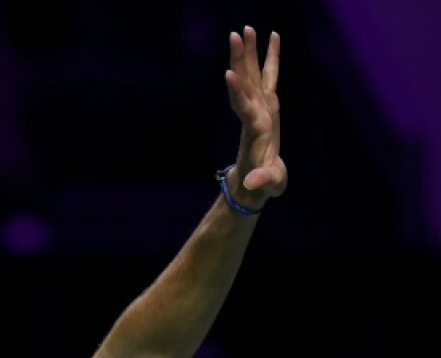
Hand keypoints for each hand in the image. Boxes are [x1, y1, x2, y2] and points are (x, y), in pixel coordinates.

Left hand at [224, 26, 285, 206]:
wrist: (253, 182)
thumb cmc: (262, 185)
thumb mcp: (267, 185)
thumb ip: (262, 181)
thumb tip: (255, 183)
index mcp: (255, 131)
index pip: (243, 108)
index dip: (237, 92)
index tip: (228, 74)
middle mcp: (254, 114)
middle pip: (246, 83)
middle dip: (242, 59)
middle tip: (236, 34)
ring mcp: (260, 108)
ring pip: (254, 75)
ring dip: (250, 52)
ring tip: (247, 28)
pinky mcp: (268, 105)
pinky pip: (269, 76)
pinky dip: (271, 57)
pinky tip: (273, 36)